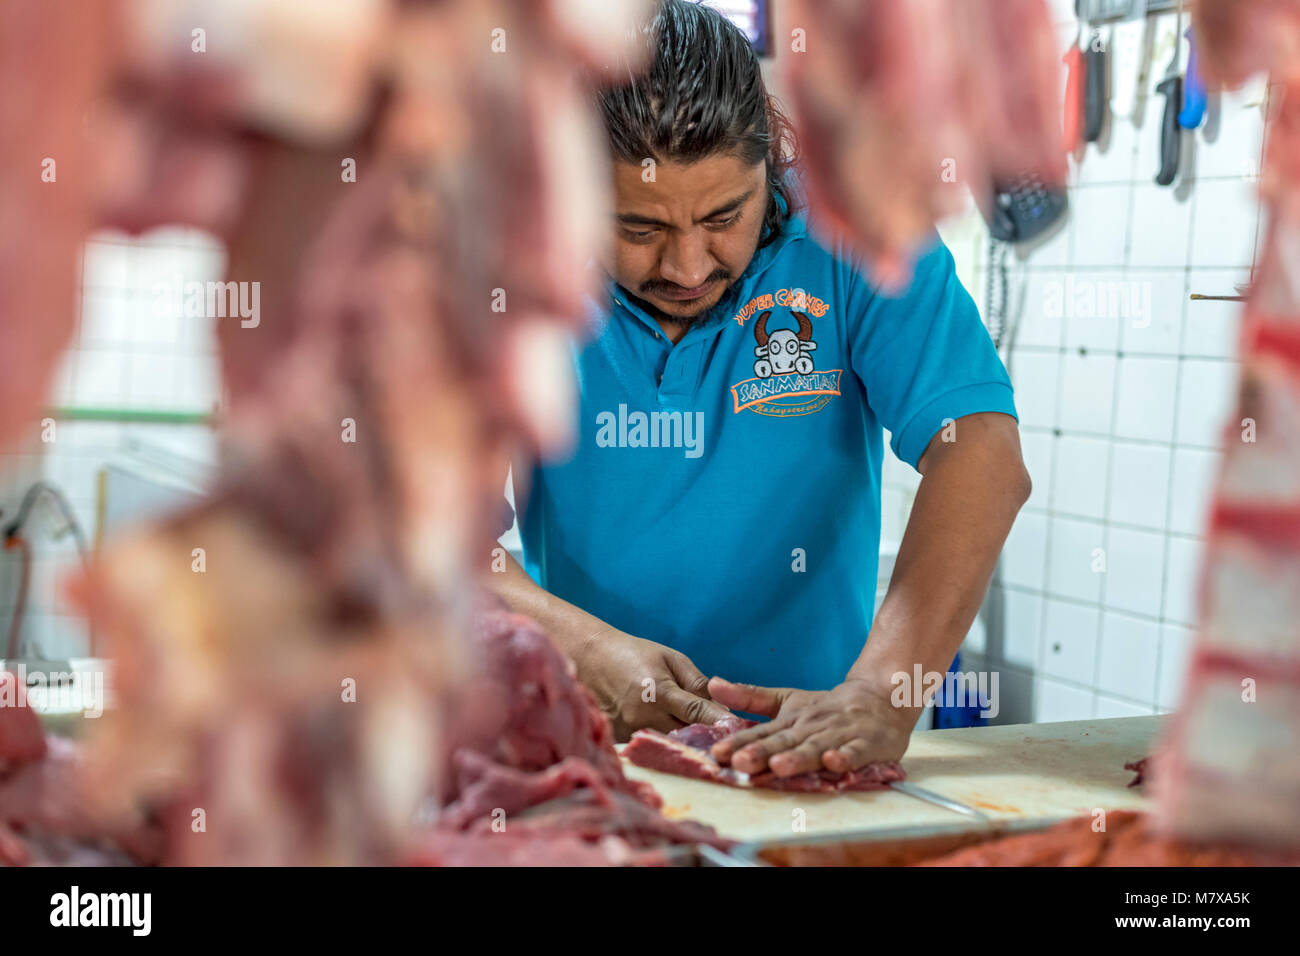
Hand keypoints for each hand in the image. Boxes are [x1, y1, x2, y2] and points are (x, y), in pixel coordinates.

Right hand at [573, 629, 732, 740]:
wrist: (591, 658)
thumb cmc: (635, 654)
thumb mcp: (670, 658)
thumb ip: (697, 683)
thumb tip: (723, 708)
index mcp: (658, 691)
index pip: (697, 712)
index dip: (720, 722)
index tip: (740, 731)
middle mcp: (643, 715)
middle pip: (686, 736)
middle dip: (709, 739)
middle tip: (733, 743)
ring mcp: (629, 731)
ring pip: (670, 747)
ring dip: (690, 747)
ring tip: (711, 748)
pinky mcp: (619, 740)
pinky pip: (651, 748)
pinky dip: (668, 748)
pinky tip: (681, 748)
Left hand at [707, 677, 914, 776]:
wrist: (881, 696)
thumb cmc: (828, 707)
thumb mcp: (787, 699)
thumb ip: (750, 697)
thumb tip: (711, 684)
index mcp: (792, 720)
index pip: (761, 733)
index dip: (739, 742)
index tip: (717, 752)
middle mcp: (812, 727)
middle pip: (784, 742)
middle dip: (762, 753)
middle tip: (740, 763)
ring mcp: (839, 734)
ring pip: (816, 748)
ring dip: (798, 757)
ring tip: (779, 766)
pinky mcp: (867, 744)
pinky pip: (855, 752)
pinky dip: (846, 757)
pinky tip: (834, 763)